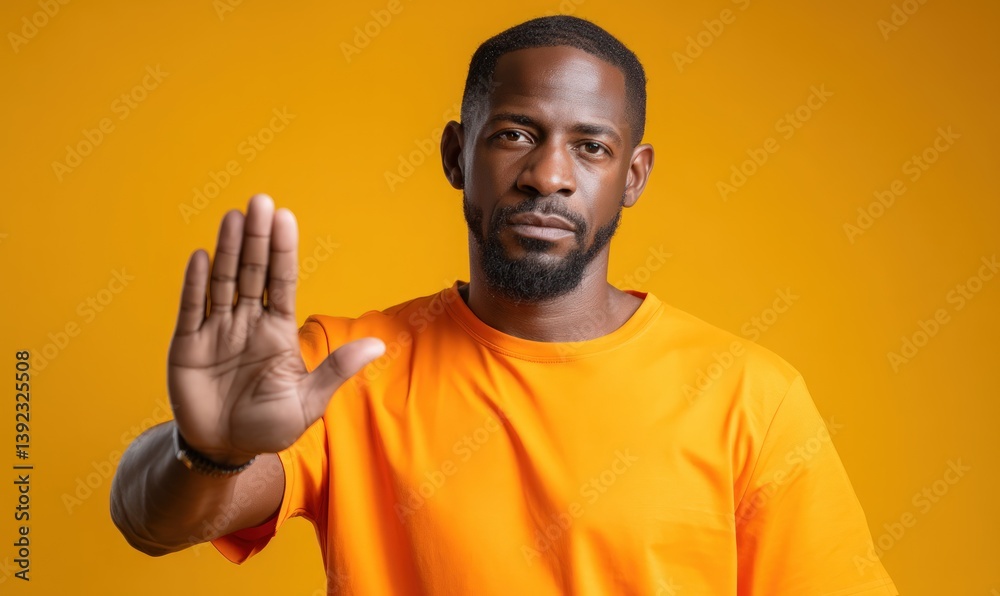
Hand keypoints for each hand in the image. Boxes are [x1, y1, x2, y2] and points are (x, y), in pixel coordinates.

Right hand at [166, 194, 383, 464]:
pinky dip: (195, 284)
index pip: (282, 281)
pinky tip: (201, 256)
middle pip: (253, 272)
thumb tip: (380, 344)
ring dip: (227, 250)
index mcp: (278, 331)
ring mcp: (217, 331)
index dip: (283, 251)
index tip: (286, 218)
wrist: (224, 450)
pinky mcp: (188, 345)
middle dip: (256, 238)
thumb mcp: (309, 401)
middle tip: (261, 202)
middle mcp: (248, 323)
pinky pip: (191, 309)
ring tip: (234, 217)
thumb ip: (336, 370)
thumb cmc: (269, 427)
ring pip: (223, 282)